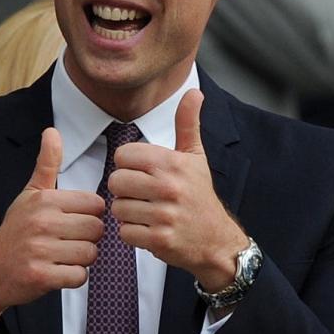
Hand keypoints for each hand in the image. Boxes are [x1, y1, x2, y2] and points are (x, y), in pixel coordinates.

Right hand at [0, 128, 104, 333]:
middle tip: (66, 241)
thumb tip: (52, 132)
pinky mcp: (41, 277)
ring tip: (60, 255)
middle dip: (86, 238)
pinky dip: (72, 277)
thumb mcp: (29, 194)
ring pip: (90, 254)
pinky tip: (56, 271)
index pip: (94, 205)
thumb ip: (47, 164)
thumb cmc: (16, 230)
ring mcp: (41, 251)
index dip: (87, 215)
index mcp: (44, 200)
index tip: (70, 221)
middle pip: (96, 230)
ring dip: (80, 259)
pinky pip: (79, 276)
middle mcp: (42, 223)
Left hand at [108, 89, 247, 290]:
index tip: (142, 173)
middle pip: (116, 182)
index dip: (128, 166)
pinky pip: (125, 232)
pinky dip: (133, 234)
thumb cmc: (200, 196)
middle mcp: (169, 187)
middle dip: (125, 190)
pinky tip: (150, 229)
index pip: (122, 156)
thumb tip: (193, 92)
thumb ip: (187, 124)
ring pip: (118, 208)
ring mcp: (164, 215)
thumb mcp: (195, 157)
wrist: (217, 240)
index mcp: (173, 163)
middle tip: (143, 195)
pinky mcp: (159, 240)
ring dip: (129, 213)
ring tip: (147, 212)